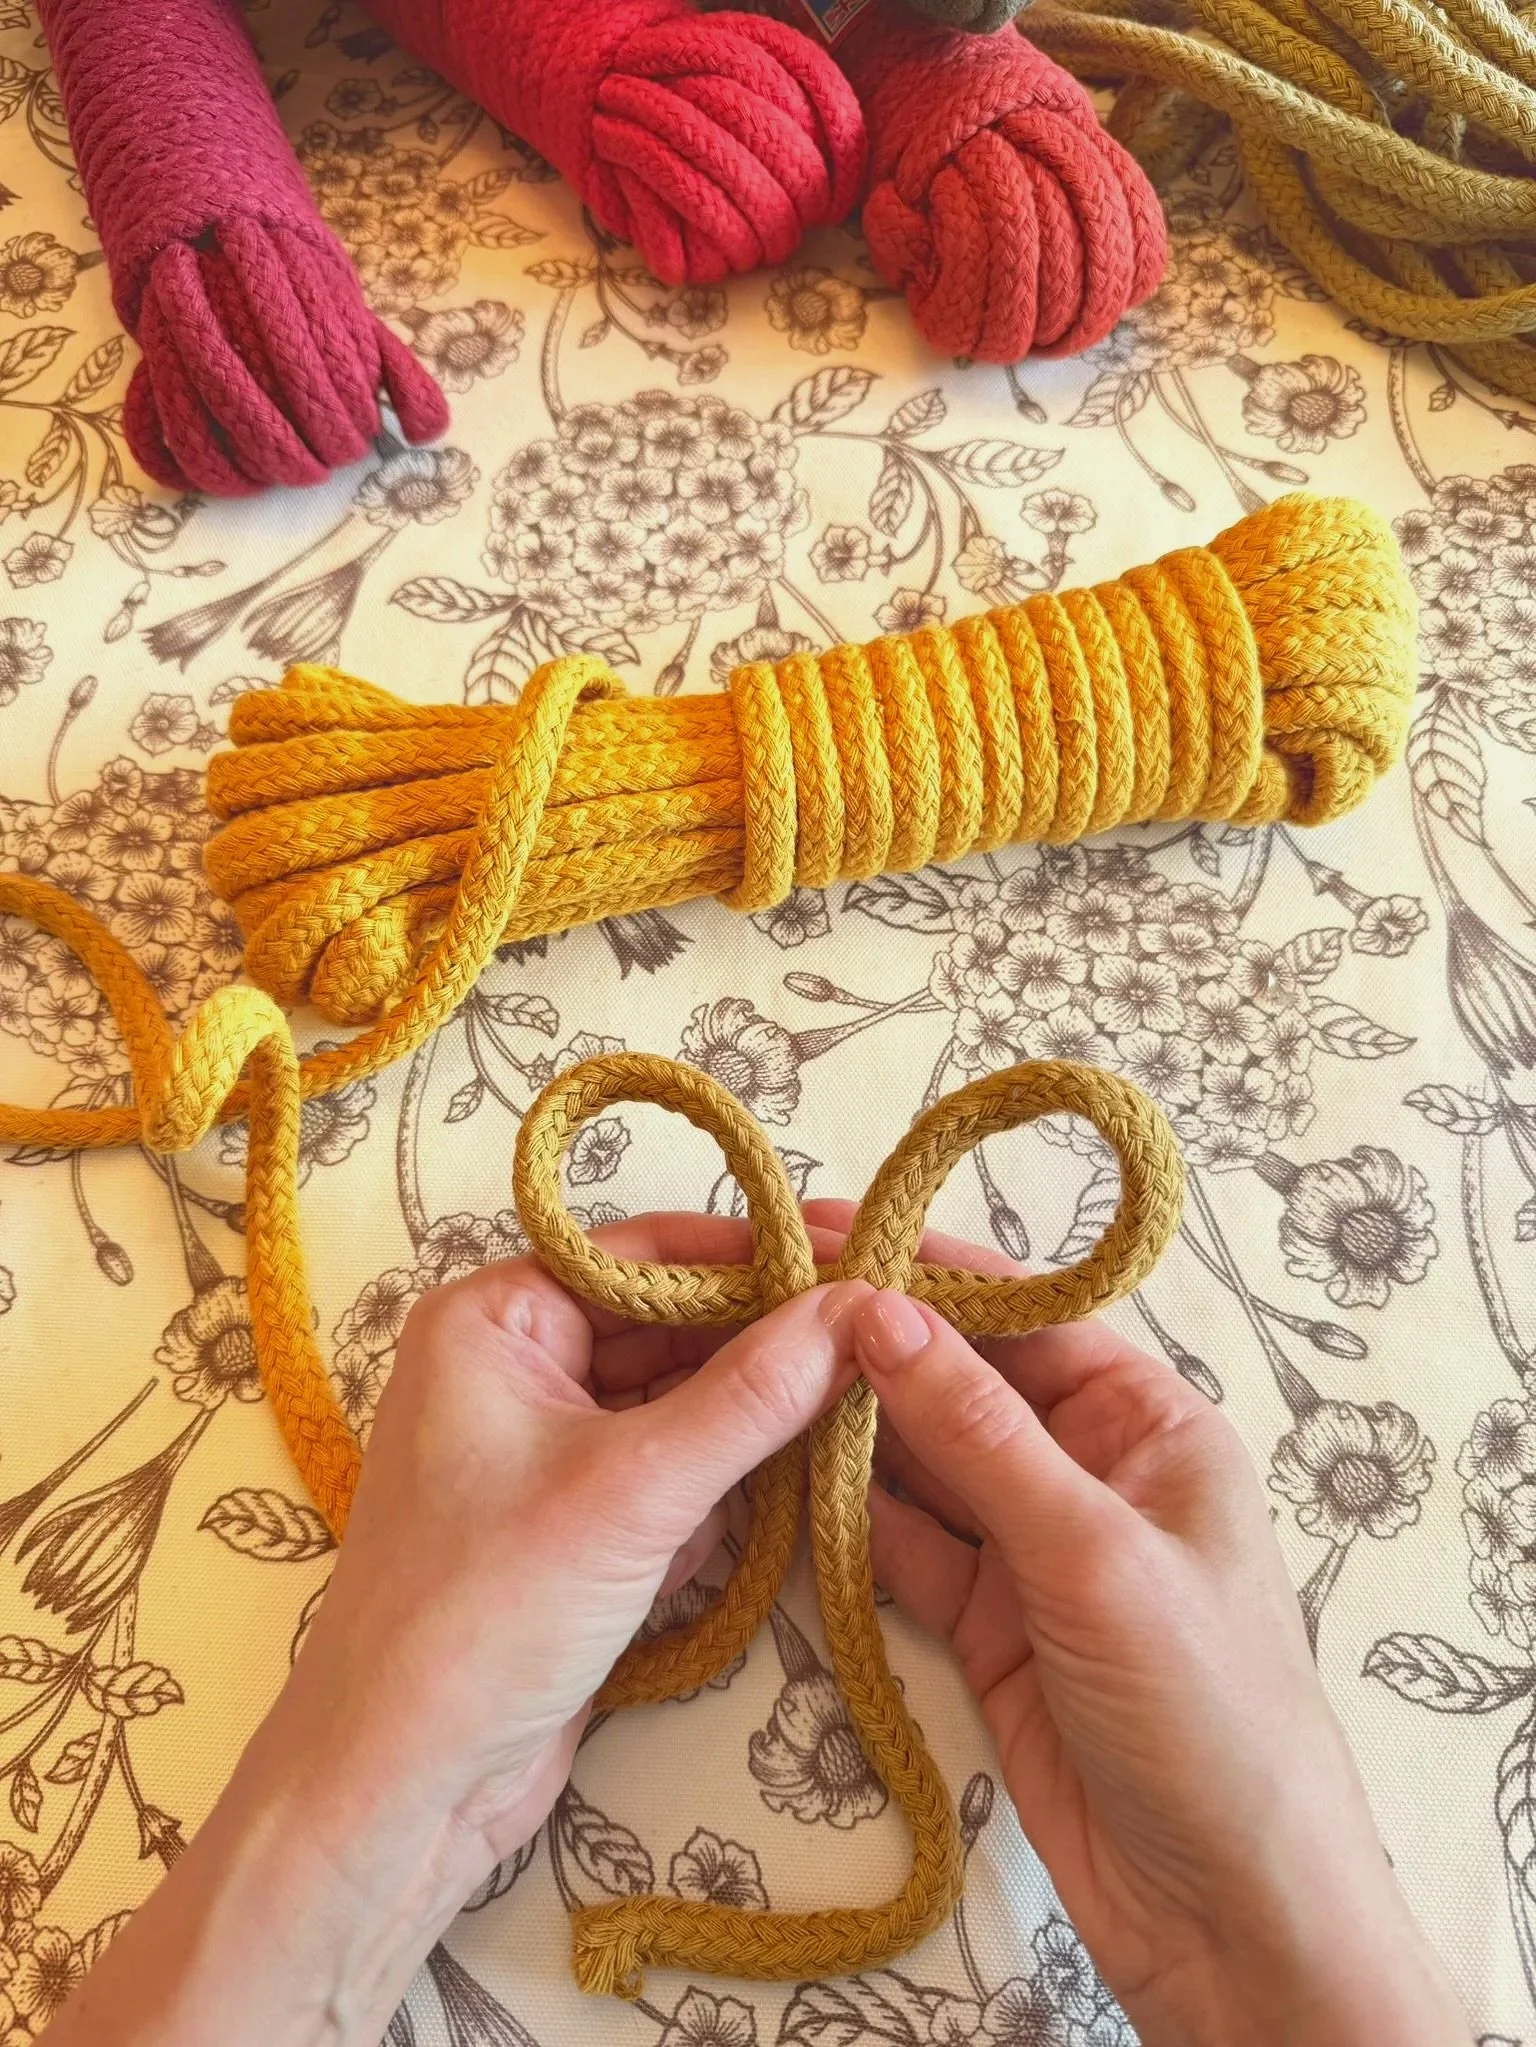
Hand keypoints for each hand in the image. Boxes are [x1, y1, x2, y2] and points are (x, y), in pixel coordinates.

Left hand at [45, 1213, 864, 2046]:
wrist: (403, 1784)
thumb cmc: (488, 1608)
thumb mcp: (635, 1488)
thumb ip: (754, 1395)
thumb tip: (859, 1309)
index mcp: (493, 1319)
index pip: (643, 1252)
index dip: (753, 1255)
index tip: (857, 1257)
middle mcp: (510, 1366)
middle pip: (665, 1325)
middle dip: (760, 1344)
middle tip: (877, 1336)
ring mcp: (540, 1449)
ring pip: (674, 1403)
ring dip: (748, 1420)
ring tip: (857, 1402)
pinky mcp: (569, 1526)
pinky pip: (665, 1473)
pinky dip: (718, 1485)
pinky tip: (786, 1489)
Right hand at [809, 1199, 1467, 2046]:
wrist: (1226, 1914)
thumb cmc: (1201, 1707)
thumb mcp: (1093, 1554)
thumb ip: (981, 1434)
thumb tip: (880, 1310)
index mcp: (1150, 1426)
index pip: (1027, 1320)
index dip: (929, 1274)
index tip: (825, 1232)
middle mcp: (1090, 1471)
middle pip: (967, 1384)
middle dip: (875, 1348)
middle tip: (759, 1302)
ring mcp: (1032, 1552)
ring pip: (925, 1465)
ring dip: (850, 1429)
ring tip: (753, 1375)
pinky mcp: (986, 1626)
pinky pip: (906, 1549)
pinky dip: (848, 1519)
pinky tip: (781, 1478)